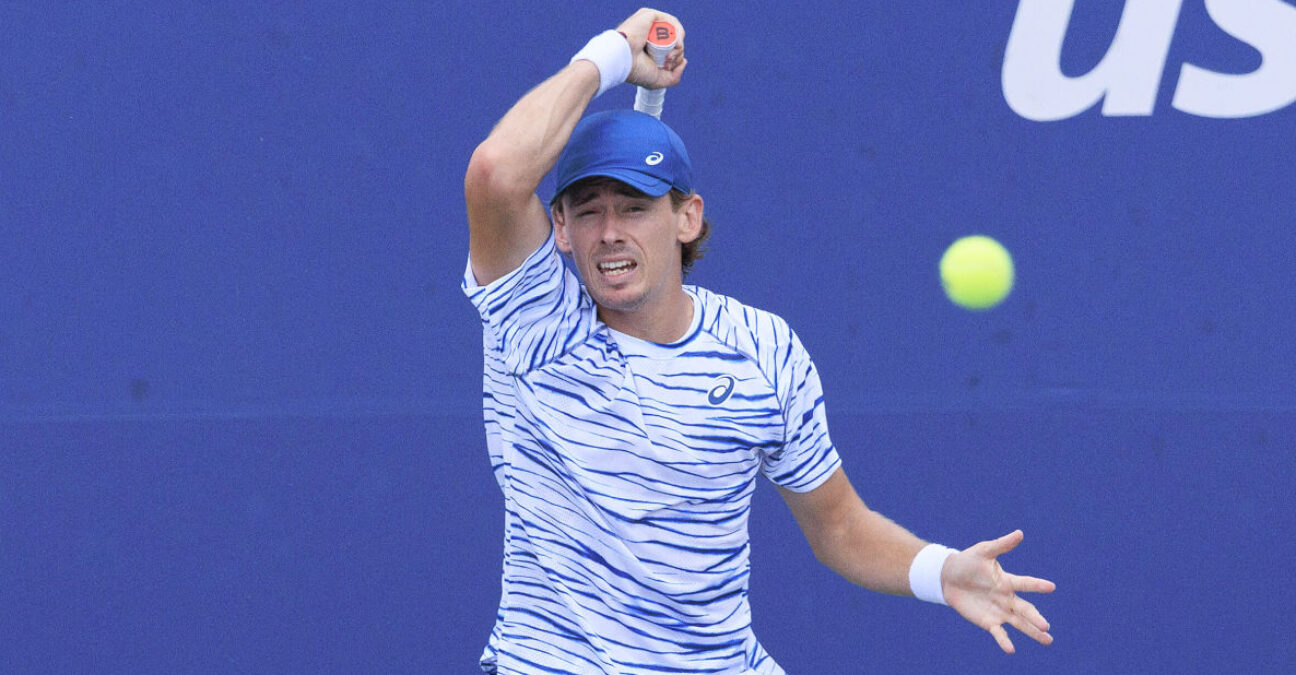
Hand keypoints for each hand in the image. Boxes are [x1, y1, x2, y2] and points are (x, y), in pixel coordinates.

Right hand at [616, 8, 686, 88]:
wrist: (622, 60)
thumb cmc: (636, 71)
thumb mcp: (658, 80)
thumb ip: (674, 77)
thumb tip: (685, 61)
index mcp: (649, 48)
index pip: (670, 50)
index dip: (675, 59)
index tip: (667, 68)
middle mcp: (649, 35)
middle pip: (674, 41)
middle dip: (677, 54)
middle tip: (668, 62)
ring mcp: (650, 24)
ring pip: (674, 32)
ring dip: (678, 46)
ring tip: (669, 56)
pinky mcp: (650, 15)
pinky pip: (671, 22)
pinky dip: (678, 33)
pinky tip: (676, 44)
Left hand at [942, 530, 1055, 652]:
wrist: (948, 577)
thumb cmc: (968, 561)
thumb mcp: (983, 551)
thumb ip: (1001, 545)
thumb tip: (1020, 533)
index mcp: (1007, 581)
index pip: (1025, 583)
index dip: (1037, 585)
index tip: (1051, 586)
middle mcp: (1007, 598)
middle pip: (1025, 609)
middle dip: (1036, 618)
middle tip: (1046, 626)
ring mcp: (999, 611)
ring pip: (1019, 623)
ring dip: (1032, 632)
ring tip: (1048, 640)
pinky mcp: (988, 621)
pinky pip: (999, 632)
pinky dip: (1005, 641)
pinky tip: (1011, 649)